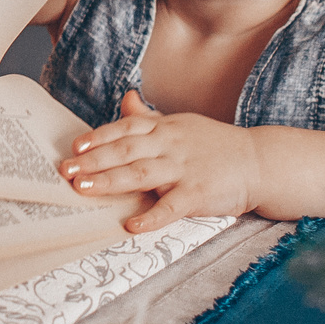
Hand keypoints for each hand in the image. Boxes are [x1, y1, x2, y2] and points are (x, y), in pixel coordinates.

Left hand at [60, 90, 258, 233]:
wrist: (259, 161)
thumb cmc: (215, 145)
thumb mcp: (181, 124)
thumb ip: (149, 117)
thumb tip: (126, 99)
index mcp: (164, 128)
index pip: (125, 130)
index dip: (98, 138)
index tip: (74, 147)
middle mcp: (171, 145)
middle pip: (126, 151)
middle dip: (93, 160)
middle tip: (65, 170)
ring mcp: (184, 169)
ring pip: (141, 174)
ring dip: (110, 181)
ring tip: (84, 189)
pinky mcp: (199, 194)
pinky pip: (172, 207)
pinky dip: (151, 216)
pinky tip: (131, 224)